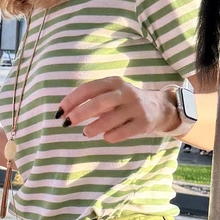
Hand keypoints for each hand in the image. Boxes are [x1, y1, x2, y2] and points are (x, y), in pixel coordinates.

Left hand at [56, 78, 182, 143]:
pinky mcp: (143, 124)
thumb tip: (65, 112)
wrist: (159, 108)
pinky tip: (106, 136)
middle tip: (67, 123)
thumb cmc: (125, 102)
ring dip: (93, 127)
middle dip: (80, 113)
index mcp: (114, 82)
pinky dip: (109, 136)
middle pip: (99, 102)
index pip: (89, 89)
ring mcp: (135, 108)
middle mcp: (126, 93)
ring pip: (110, 119)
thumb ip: (91, 100)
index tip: (60, 111)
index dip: (72, 100)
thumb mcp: (111, 93)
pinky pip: (121, 133)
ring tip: (86, 132)